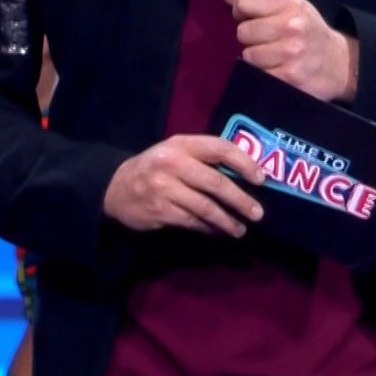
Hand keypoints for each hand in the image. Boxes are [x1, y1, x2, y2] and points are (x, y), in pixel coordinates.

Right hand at [101, 134, 265, 236]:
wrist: (115, 188)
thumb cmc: (155, 168)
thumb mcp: (175, 153)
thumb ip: (203, 158)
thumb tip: (245, 174)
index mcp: (181, 144)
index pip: (219, 148)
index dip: (243, 162)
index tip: (260, 179)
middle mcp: (173, 163)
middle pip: (216, 182)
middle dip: (241, 200)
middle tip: (258, 213)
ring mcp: (165, 188)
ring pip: (206, 207)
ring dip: (228, 221)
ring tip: (241, 229)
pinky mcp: (161, 210)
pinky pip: (193, 221)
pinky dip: (209, 228)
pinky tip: (218, 231)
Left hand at [222, 0, 357, 101]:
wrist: (340, 64)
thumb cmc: (309, 32)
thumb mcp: (290, 8)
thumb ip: (257, 0)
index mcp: (290, 5)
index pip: (244, 3)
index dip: (242, 12)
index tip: (252, 18)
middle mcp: (291, 27)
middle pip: (243, 31)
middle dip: (251, 37)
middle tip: (267, 40)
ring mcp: (290, 54)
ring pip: (248, 55)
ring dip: (256, 58)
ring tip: (273, 56)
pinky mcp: (287, 77)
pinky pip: (257, 74)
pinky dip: (263, 74)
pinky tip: (277, 69)